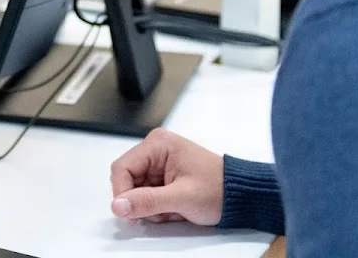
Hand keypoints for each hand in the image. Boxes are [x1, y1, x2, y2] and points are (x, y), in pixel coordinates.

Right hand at [110, 129, 224, 225]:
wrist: (240, 196)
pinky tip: (175, 208)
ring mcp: (158, 163)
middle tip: (162, 211)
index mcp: (158, 144)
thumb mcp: (182, 197)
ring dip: (151, 206)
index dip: (122, 193)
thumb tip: (118, 205)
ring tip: (175, 209)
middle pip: (127, 180)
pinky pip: (147, 195)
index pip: (122, 168)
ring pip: (136, 191)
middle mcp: (155, 150)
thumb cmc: (218, 189)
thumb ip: (148, 201)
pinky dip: (158, 207)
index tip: (130, 213)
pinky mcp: (163, 176)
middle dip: (142, 201)